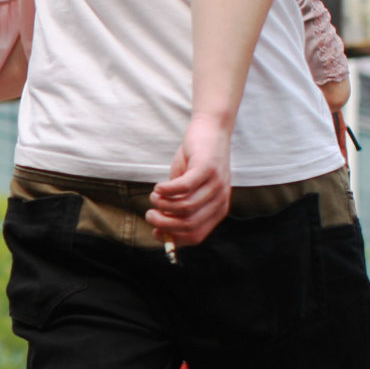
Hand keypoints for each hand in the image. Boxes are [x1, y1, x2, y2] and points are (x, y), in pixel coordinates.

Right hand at [145, 118, 234, 247]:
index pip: (196, 236)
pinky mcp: (207, 168)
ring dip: (162, 204)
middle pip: (189, 225)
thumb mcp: (189, 188)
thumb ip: (178, 207)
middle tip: (150, 213)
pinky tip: (158, 186)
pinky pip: (183, 188)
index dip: (173, 238)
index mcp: (217, 209)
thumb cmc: (196, 161)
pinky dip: (166, 190)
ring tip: (154, 196)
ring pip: (184, 207)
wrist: (210, 130)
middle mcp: (220, 200)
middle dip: (163, 223)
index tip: (155, 232)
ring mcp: (215, 184)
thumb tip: (159, 229)